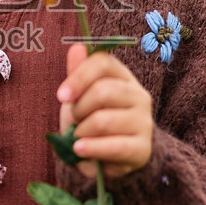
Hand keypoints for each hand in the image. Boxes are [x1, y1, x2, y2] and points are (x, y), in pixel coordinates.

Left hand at [57, 41, 154, 182]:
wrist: (108, 157)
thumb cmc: (92, 121)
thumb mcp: (81, 97)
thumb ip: (79, 74)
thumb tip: (77, 47)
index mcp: (123, 77)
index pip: (103, 63)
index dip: (79, 77)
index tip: (61, 95)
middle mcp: (139, 96)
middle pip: (103, 91)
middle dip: (79, 108)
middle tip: (74, 120)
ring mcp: (144, 122)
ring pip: (104, 120)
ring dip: (82, 131)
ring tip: (78, 137)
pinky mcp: (143, 149)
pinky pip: (114, 147)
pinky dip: (91, 148)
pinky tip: (79, 149)